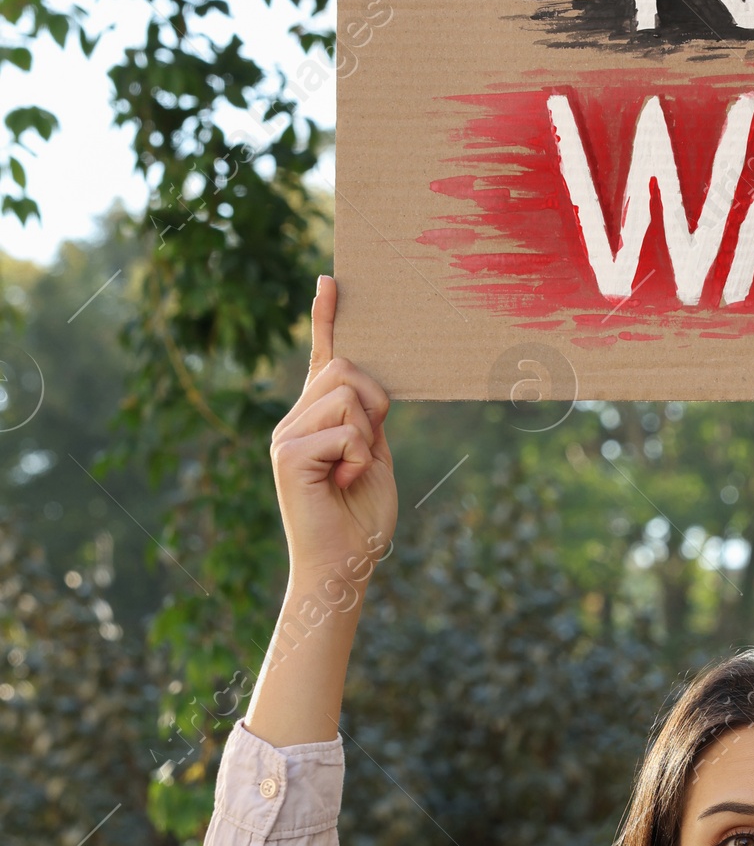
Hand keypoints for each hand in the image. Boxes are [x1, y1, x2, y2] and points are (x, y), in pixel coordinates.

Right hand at [269, 276, 397, 595]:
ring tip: (351, 471)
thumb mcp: (375, 456)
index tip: (331, 280)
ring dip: (367, 436)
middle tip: (367, 451)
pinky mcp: (287, 453)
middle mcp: (293, 420)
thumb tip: (368, 384)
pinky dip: (358, 457)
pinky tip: (342, 482)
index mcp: (316, 418)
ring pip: (348, 395)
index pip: (323, 358)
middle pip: (346, 369)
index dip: (326, 318)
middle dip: (375, 406)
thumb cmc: (361, 518)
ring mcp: (285, 435)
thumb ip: (369, 419)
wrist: (345, 566)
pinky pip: (345, 430)